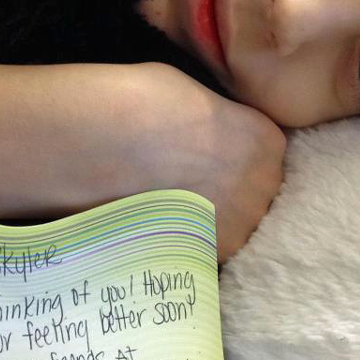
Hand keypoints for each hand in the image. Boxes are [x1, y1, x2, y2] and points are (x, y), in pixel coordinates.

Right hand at [0, 58, 283, 263]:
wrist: (92, 144)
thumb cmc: (139, 101)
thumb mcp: (192, 95)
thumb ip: (217, 121)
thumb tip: (210, 130)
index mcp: (268, 143)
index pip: (267, 152)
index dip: (235, 152)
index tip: (207, 150)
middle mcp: (262, 193)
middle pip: (254, 195)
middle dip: (226, 189)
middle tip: (181, 178)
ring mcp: (230, 234)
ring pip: (228, 228)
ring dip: (204, 220)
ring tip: (159, 203)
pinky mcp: (192, 263)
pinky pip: (196, 251)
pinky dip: (178, 243)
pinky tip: (148, 225)